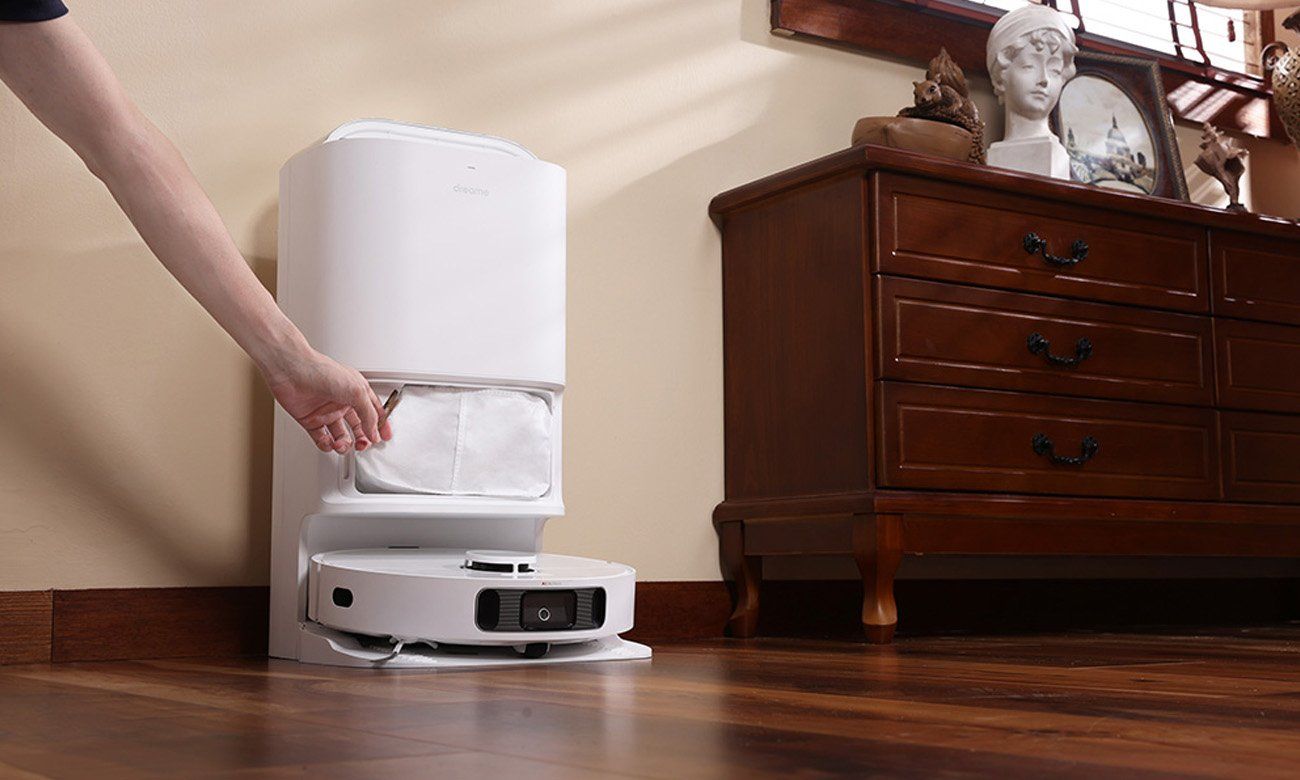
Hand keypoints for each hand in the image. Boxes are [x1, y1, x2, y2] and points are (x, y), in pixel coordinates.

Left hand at [261, 348, 392, 453]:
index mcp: (356, 391)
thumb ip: (369, 415)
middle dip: (363, 439)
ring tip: (342, 445)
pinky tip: (328, 443)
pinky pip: (321, 438)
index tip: (384, 437)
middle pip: (358, 426)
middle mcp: (342, 402)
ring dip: (344, 444)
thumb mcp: (356, 391)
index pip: (373, 411)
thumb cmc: (322, 372)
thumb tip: (374, 432)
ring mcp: (326, 412)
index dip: (380, 424)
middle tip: (363, 445)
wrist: (292, 372)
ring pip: (340, 435)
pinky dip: (326, 445)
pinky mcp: (311, 420)